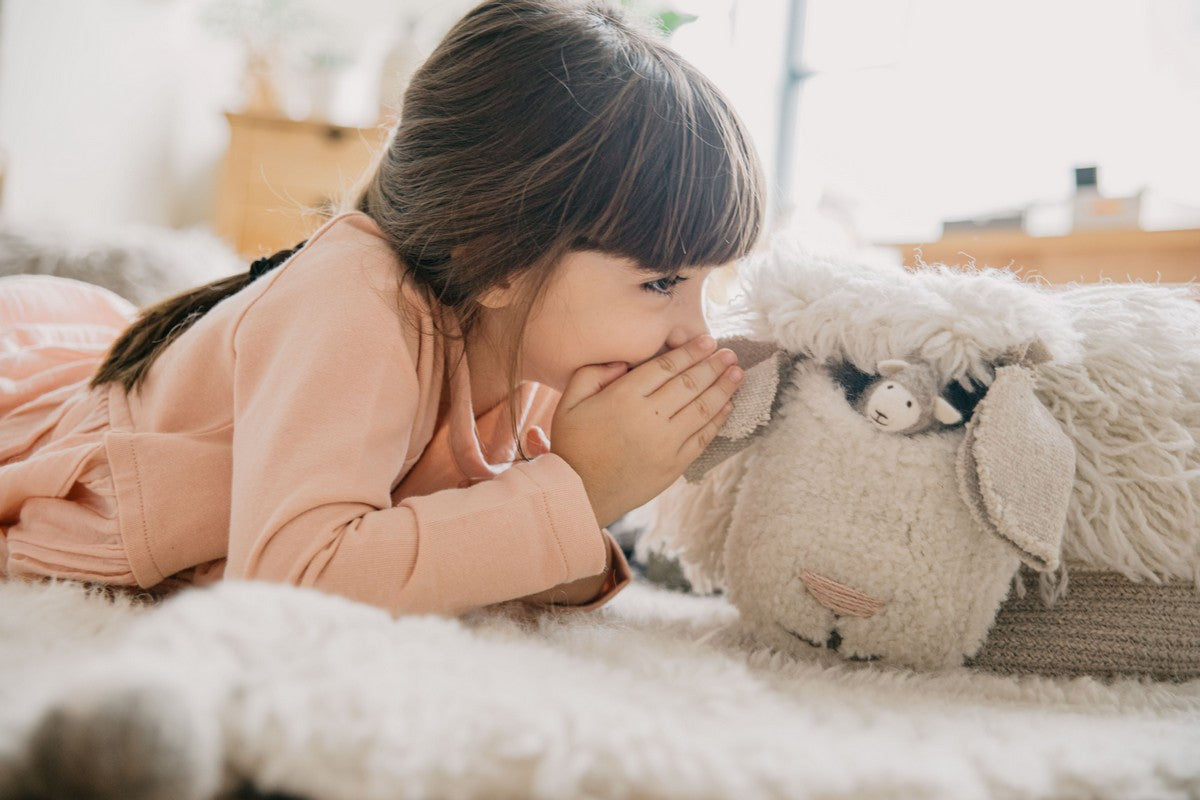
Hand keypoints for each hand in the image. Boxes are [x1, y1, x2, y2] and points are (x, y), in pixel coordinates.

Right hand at [550, 335, 743, 527]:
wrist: (580, 494)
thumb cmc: (573, 445)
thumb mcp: (568, 402)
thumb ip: (592, 374)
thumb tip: (623, 362)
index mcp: (623, 398)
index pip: (665, 367)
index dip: (689, 352)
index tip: (708, 341)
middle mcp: (648, 418)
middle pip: (689, 384)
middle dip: (712, 366)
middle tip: (730, 353)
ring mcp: (665, 443)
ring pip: (701, 409)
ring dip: (723, 389)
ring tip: (738, 374)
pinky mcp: (674, 465)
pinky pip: (702, 437)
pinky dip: (717, 420)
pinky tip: (728, 406)